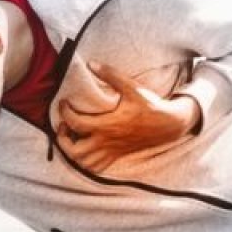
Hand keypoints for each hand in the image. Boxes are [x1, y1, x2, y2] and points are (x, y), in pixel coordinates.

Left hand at [57, 61, 202, 172]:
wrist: (169, 124)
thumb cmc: (150, 105)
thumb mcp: (132, 87)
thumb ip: (110, 75)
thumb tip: (91, 63)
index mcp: (107, 125)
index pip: (75, 123)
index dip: (64, 112)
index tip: (63, 103)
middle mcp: (107, 142)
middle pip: (74, 151)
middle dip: (63, 139)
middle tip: (63, 125)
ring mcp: (112, 151)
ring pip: (84, 163)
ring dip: (72, 152)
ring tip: (72, 137)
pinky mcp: (117, 155)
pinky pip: (96, 168)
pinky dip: (85, 162)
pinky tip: (84, 148)